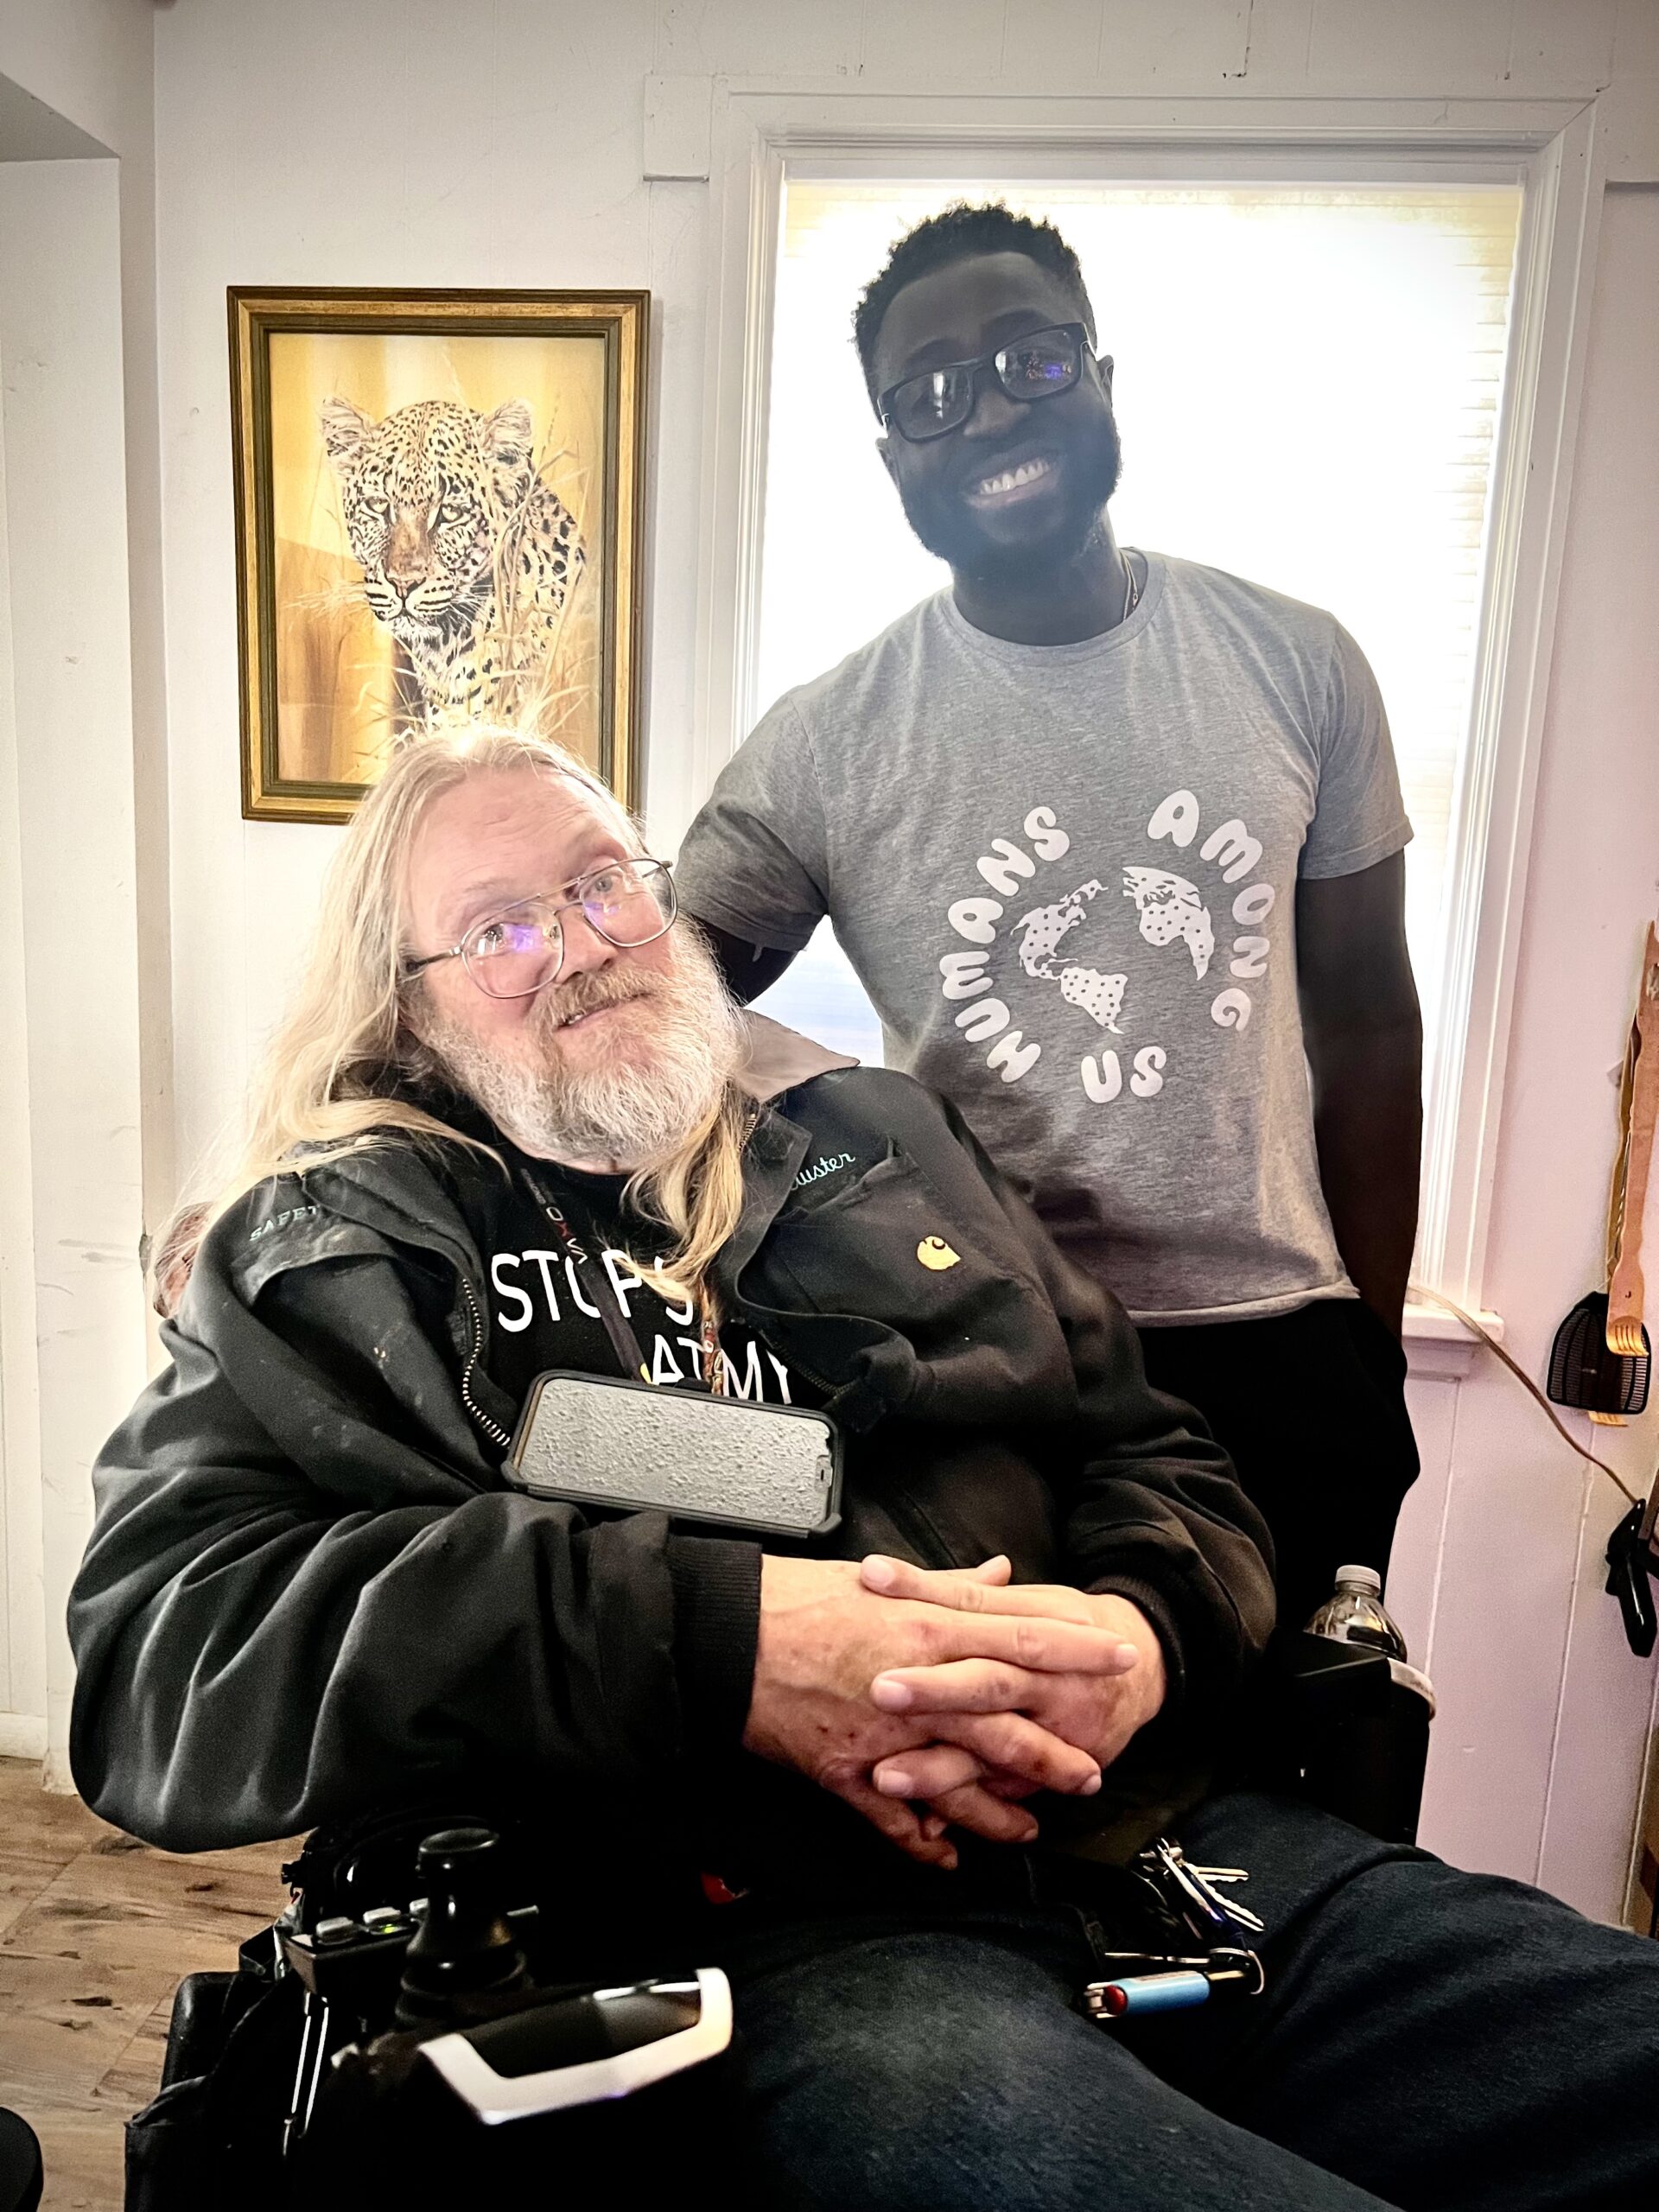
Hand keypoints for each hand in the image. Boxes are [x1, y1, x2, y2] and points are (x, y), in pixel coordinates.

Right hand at [743, 1555, 1139, 1867]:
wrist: (726, 1639)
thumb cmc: (799, 1600)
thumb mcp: (883, 1579)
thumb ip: (949, 1582)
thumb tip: (1001, 1574)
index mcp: (927, 1625)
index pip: (1021, 1637)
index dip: (1075, 1651)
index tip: (1120, 1658)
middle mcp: (917, 1681)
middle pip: (1005, 1717)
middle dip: (1056, 1746)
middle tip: (1097, 1770)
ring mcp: (884, 1731)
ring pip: (961, 1775)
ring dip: (1000, 1806)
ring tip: (1033, 1827)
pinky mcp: (846, 1769)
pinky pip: (894, 1816)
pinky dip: (922, 1840)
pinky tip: (946, 1856)